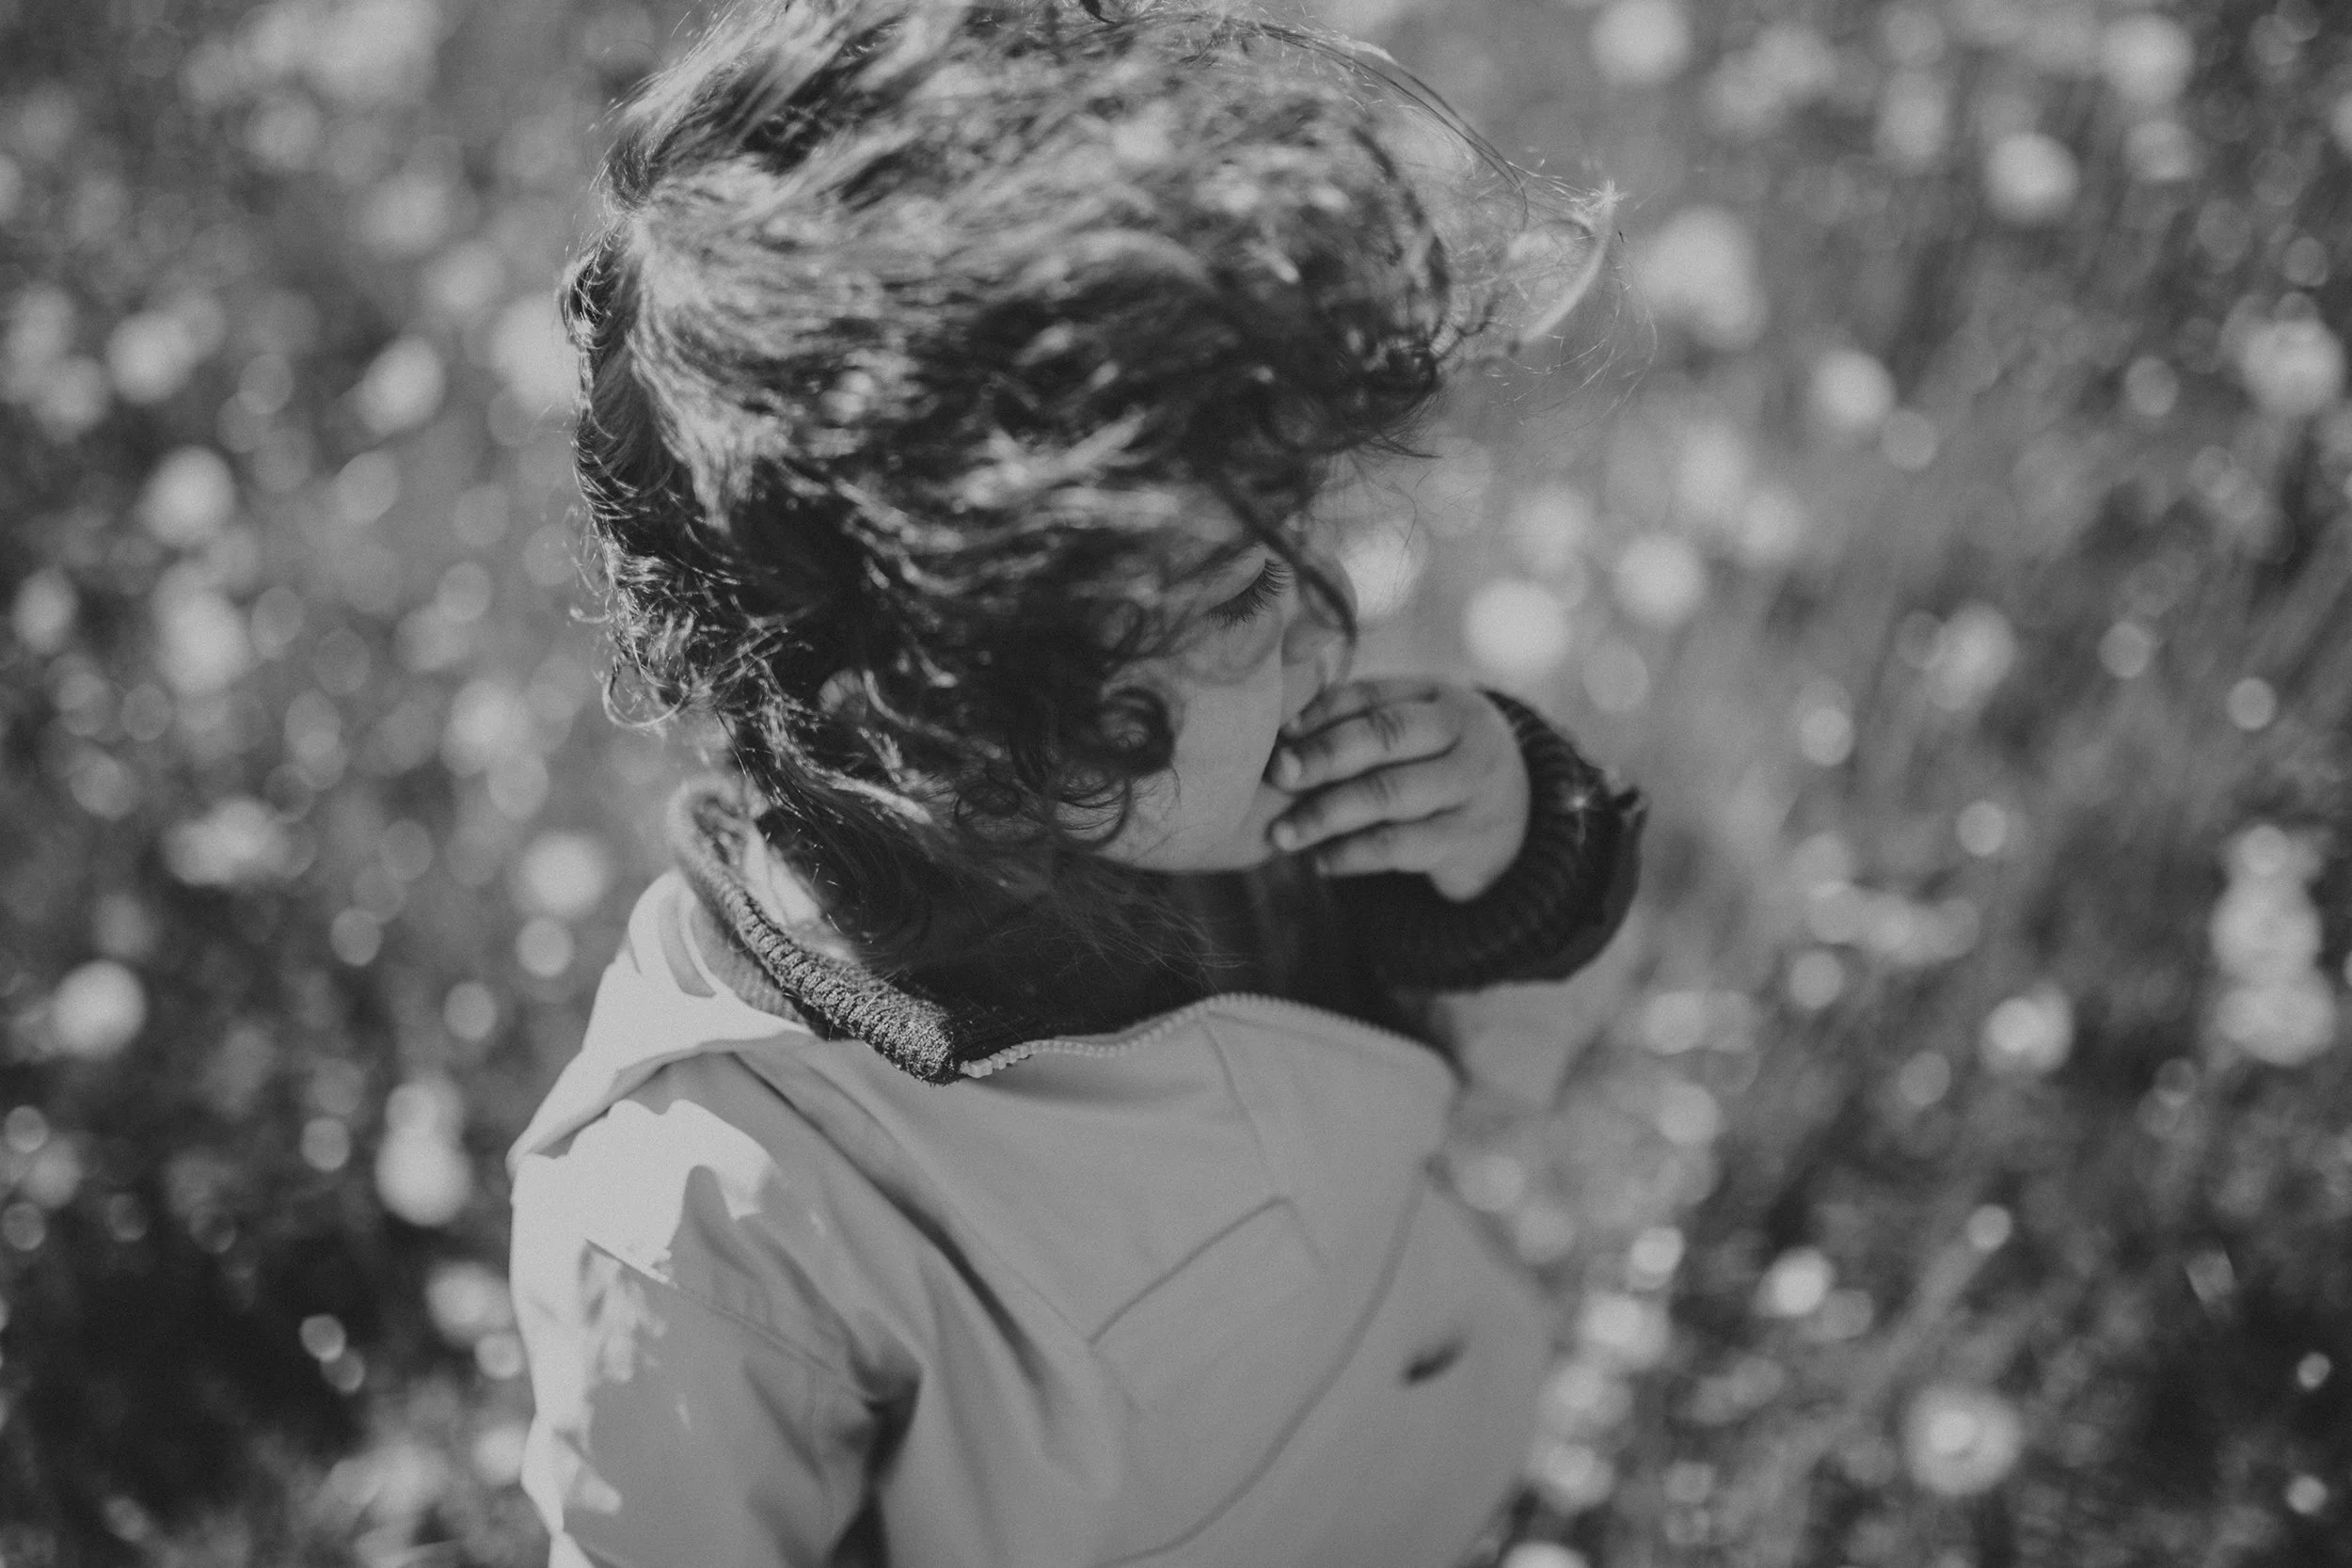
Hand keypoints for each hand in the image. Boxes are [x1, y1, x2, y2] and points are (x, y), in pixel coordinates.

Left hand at [1265, 679, 1530, 902]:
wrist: (1522, 823)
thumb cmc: (1440, 768)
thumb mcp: (1420, 732)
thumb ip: (1362, 723)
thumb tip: (1281, 732)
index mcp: (1443, 697)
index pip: (1373, 695)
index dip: (1321, 712)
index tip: (1279, 734)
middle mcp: (1466, 734)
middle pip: (1385, 736)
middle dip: (1323, 755)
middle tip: (1276, 775)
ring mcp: (1473, 787)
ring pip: (1389, 794)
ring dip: (1327, 813)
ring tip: (1283, 834)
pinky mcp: (1469, 840)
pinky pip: (1399, 846)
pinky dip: (1352, 854)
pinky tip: (1321, 861)